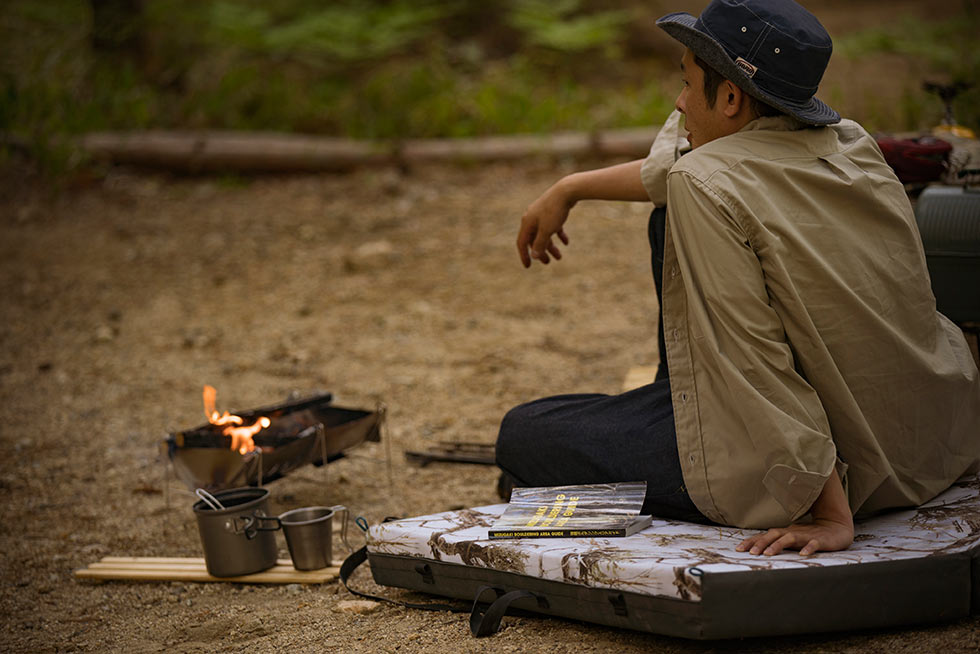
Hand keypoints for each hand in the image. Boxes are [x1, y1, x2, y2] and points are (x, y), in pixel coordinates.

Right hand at [516, 180, 572, 266]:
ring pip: (544, 234)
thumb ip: (540, 244)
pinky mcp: (552, 211)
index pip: (522, 242)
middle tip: (548, 263)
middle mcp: (531, 218)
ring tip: (560, 257)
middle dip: (541, 252)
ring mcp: (541, 214)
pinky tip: (566, 242)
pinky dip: (558, 235)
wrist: (567, 190)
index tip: (528, 266)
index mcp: (527, 222)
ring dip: (551, 246)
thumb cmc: (555, 211)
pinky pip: (553, 226)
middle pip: (534, 239)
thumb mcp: (547, 230)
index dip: (524, 255)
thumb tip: (534, 256)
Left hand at [735, 517, 853, 556]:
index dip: (751, 541)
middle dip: (761, 543)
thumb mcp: (791, 538)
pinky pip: (814, 543)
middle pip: (773, 535)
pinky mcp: (821, 540)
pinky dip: (808, 548)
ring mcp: (806, 535)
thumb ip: (777, 543)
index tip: (738, 549)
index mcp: (784, 532)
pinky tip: (803, 554)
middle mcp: (792, 532)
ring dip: (778, 545)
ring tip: (768, 554)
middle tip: (751, 553)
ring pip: (790, 538)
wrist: (836, 527)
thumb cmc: (810, 534)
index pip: (764, 536)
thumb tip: (758, 550)